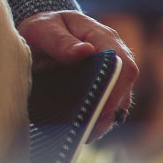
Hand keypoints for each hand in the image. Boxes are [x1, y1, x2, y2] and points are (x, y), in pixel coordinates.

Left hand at [17, 10, 138, 139]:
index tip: (100, 106)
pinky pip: (105, 111)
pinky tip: (77, 131)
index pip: (123, 64)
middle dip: (108, 110)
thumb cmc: (42, 30)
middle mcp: (114, 58)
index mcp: (103, 37)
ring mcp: (111, 76)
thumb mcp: (42, 29)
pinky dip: (93, 123)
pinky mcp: (103, 91)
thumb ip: (59, 39)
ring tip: (79, 134)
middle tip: (86, 128)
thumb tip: (85, 50)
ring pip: (117, 104)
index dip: (116, 88)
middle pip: (124, 89)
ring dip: (101, 121)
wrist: (38, 38)